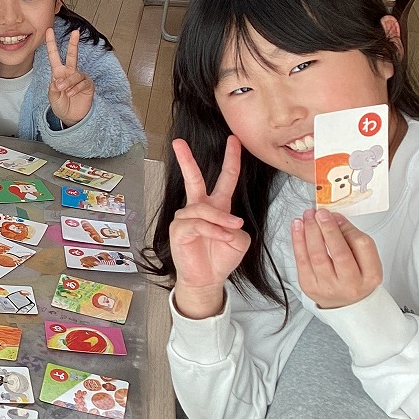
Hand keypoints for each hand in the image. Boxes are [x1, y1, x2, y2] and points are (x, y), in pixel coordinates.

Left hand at [45, 29, 93, 125]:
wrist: (72, 117)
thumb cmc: (61, 105)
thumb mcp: (52, 97)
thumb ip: (53, 88)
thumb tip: (58, 81)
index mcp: (58, 73)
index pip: (54, 56)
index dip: (51, 44)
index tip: (49, 31)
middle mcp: (69, 73)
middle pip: (72, 55)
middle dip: (73, 44)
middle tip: (75, 32)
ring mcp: (79, 78)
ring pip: (75, 74)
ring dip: (68, 82)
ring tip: (64, 90)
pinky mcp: (88, 85)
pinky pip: (83, 83)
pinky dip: (76, 88)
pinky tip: (71, 93)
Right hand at [169, 136, 250, 318]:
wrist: (207, 279)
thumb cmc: (221, 257)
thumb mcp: (240, 240)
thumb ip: (236, 227)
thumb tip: (227, 222)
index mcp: (215, 206)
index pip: (225, 179)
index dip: (231, 159)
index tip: (233, 140)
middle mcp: (198, 208)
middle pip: (193, 179)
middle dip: (186, 160)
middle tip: (178, 142)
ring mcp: (186, 218)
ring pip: (205, 209)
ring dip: (222, 220)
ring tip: (231, 231)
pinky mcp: (179, 231)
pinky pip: (199, 225)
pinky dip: (214, 232)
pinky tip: (222, 238)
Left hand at [292, 208, 382, 309]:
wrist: (345, 304)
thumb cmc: (356, 278)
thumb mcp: (366, 260)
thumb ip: (353, 238)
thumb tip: (334, 218)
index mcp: (370, 275)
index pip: (362, 247)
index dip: (347, 228)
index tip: (335, 215)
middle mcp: (350, 284)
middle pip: (339, 253)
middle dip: (328, 229)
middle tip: (320, 213)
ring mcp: (328, 287)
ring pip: (317, 255)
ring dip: (310, 231)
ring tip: (308, 216)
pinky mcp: (309, 286)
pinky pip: (301, 260)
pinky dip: (298, 240)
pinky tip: (297, 227)